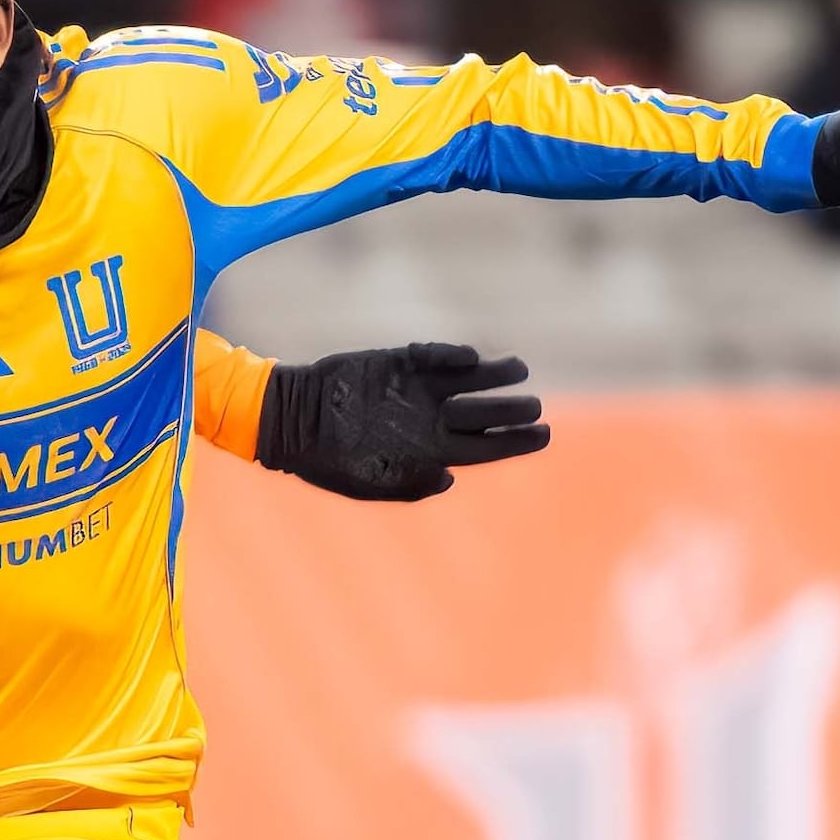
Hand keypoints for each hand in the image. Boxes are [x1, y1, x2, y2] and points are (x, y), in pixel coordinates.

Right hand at [254, 343, 547, 501]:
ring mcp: (418, 389)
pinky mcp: (401, 361)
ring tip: (518, 368)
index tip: (545, 434)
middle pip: (486, 413)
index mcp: (430, 452)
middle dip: (514, 410)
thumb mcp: (371, 484)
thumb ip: (412, 485)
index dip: (518, 442)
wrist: (293, 420)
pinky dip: (453, 354)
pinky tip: (468, 358)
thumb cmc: (331, 461)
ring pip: (472, 379)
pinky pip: (436, 354)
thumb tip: (452, 475)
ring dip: (496, 374)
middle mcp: (431, 419)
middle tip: (535, 405)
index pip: (487, 447)